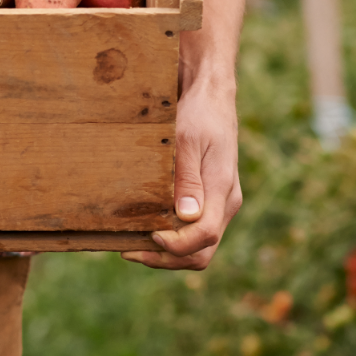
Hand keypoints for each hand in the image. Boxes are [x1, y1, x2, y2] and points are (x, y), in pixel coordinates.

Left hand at [122, 76, 241, 270]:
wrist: (211, 96)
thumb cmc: (198, 114)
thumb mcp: (187, 141)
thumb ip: (187, 179)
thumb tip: (186, 217)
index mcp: (222, 191)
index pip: (204, 237)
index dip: (175, 245)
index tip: (148, 236)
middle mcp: (225, 203)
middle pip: (201, 252)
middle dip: (167, 258)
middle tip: (129, 251)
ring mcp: (219, 202)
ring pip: (199, 246)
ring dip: (167, 253)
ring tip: (132, 244)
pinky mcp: (210, 198)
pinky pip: (195, 230)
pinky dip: (172, 238)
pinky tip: (146, 228)